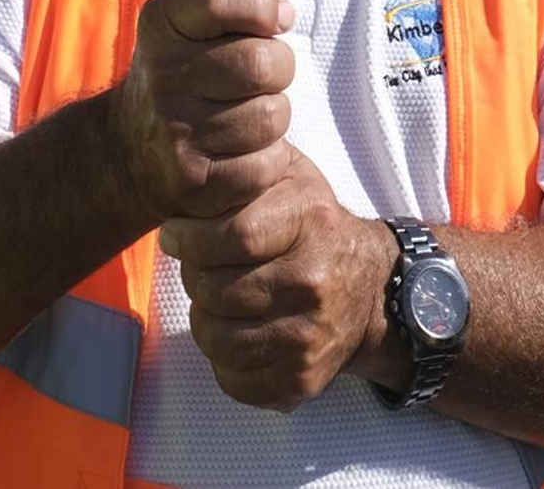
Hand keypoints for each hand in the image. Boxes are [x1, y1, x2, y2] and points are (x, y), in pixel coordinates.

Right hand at [107, 0, 295, 227]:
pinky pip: (266, 165)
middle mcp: (162, 77)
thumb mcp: (186, 25)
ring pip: (270, 116)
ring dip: (274, 115)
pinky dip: (268, 159)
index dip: (262, 5)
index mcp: (160, 26)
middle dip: (279, 66)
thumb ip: (235, 3)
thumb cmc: (181, 76)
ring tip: (249, 114)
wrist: (127, 151)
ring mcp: (176, 133)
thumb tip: (283, 13)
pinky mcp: (194, 182)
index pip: (217, 0)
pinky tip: (244, 150)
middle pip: (260, 63)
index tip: (279, 18)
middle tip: (265, 75)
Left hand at [161, 147, 392, 408]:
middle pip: (216, 291)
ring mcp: (309, 337)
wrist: (371, 289)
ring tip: (212, 297)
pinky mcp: (302, 379)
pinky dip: (220, 358)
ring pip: (216, 338)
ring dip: (202, 317)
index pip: (234, 236)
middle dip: (192, 276)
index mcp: (310, 223)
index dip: (190, 237)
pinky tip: (234, 329)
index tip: (172, 234)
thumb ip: (248, 165)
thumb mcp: (292, 176)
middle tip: (195, 265)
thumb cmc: (315, 225)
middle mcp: (313, 283)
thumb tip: (194, 172)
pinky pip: (232, 378)